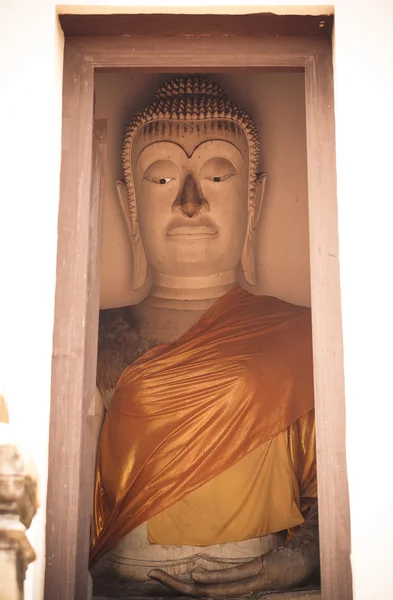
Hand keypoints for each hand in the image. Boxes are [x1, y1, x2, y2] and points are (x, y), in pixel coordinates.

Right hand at [148, 502, 318, 597]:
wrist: (307, 559)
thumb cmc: (280, 565)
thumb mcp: (252, 570)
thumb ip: (230, 573)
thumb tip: (204, 568)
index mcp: (236, 591)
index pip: (202, 593)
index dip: (178, 586)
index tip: (158, 576)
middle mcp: (239, 592)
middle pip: (201, 593)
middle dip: (174, 584)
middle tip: (152, 576)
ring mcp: (249, 584)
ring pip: (213, 589)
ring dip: (186, 583)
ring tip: (164, 577)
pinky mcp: (261, 575)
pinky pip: (234, 580)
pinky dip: (213, 579)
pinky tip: (197, 576)